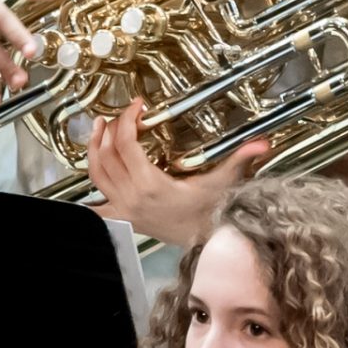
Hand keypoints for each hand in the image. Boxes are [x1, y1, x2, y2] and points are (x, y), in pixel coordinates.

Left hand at [85, 98, 269, 245]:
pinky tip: (84, 183)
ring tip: (100, 130)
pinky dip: (85, 197)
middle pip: (107, 154)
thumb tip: (262, 144)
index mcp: (150, 184)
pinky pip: (94, 209)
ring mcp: (124, 209)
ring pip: (95, 173)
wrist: (204, 240)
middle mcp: (131, 196)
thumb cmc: (211, 213)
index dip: (127, 120)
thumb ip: (241, 159)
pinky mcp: (123, 219)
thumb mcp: (223, 181)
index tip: (137, 106)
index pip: (127, 143)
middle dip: (110, 129)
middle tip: (120, 114)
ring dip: (94, 149)